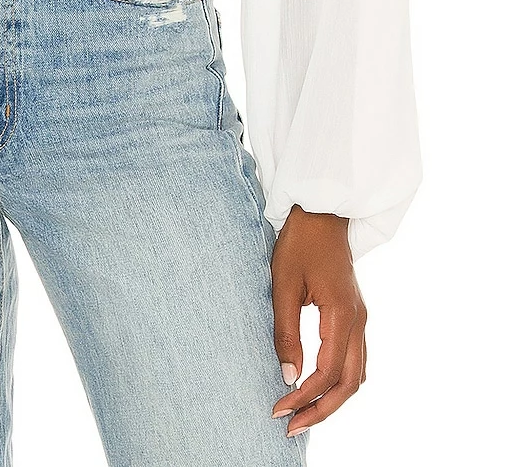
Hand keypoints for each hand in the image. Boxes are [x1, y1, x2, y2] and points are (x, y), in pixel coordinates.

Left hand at [269, 207, 366, 438]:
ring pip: (356, 375)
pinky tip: (317, 388)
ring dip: (332, 399)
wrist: (321, 213)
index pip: (328, 373)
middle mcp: (359, 321)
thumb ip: (286, 332)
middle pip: (350, 384)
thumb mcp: (283, 285)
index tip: (278, 410)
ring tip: (303, 414)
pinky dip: (339, 382)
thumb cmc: (300, 244)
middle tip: (291, 427)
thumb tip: (288, 377)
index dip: (304, 397)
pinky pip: (355, 360)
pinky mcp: (355, 315)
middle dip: (322, 410)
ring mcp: (361, 319)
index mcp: (343, 315)